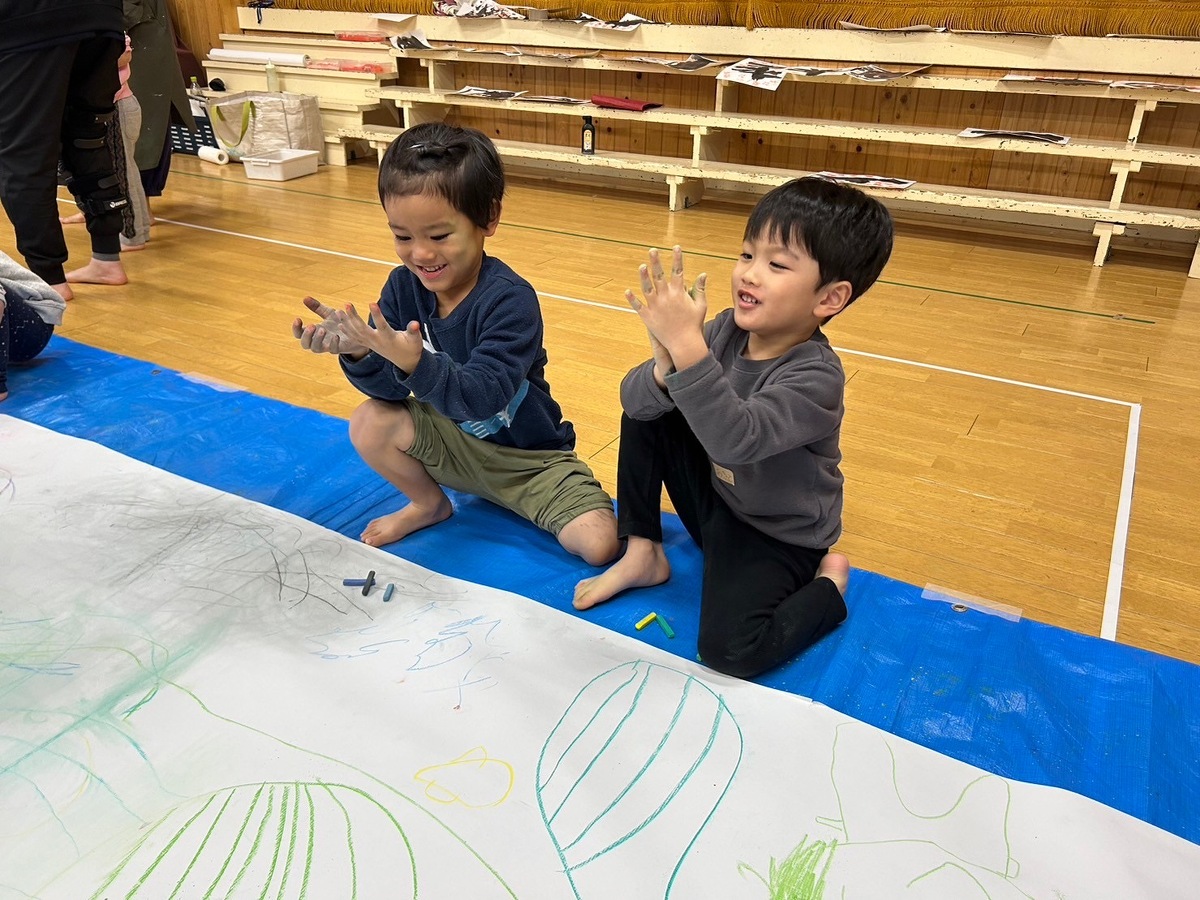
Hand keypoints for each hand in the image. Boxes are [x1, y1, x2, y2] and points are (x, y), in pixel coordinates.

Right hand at [291, 295, 366, 356]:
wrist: (357, 331)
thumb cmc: (339, 323)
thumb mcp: (328, 313)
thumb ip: (317, 307)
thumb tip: (305, 298)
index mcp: (313, 332)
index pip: (299, 334)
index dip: (296, 328)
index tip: (298, 318)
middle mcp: (318, 341)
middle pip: (304, 344)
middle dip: (306, 336)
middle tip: (312, 325)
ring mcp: (328, 346)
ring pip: (316, 349)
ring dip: (317, 340)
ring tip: (323, 329)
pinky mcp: (339, 349)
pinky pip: (333, 350)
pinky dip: (333, 343)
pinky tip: (336, 335)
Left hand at [333, 301, 424, 374]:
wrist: (405, 362)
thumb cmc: (411, 347)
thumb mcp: (416, 340)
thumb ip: (413, 331)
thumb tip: (415, 323)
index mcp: (388, 338)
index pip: (382, 325)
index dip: (377, 314)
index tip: (372, 303)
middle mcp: (377, 341)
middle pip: (362, 329)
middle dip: (353, 317)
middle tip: (346, 304)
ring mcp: (371, 344)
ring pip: (355, 333)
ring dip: (346, 322)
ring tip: (338, 311)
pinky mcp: (369, 345)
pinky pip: (355, 338)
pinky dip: (347, 331)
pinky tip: (339, 323)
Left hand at [627, 246, 707, 370]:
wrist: (684, 344)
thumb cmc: (694, 325)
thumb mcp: (700, 306)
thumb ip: (700, 289)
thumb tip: (703, 274)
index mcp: (679, 293)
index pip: (678, 271)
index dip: (677, 258)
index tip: (676, 246)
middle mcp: (666, 297)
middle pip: (659, 275)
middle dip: (656, 261)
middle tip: (652, 250)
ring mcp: (655, 306)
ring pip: (647, 288)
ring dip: (643, 276)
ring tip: (641, 266)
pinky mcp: (648, 317)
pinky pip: (638, 306)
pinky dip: (632, 299)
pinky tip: (627, 291)